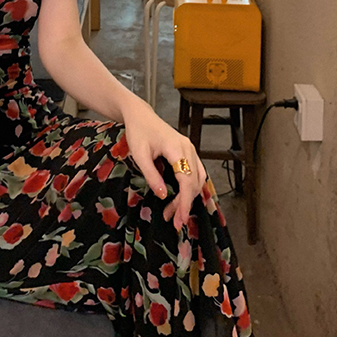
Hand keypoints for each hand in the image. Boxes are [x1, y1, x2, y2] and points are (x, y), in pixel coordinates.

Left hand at [120, 96, 206, 230]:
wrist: (140, 115)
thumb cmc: (138, 132)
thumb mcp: (140, 155)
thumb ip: (152, 176)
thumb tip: (164, 195)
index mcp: (177, 149)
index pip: (187, 180)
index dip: (185, 201)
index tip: (180, 218)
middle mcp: (188, 149)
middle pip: (194, 182)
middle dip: (185, 204)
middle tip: (174, 221)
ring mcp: (190, 149)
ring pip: (198, 179)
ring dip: (188, 197)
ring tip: (174, 212)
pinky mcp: (187, 151)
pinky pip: (195, 172)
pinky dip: (191, 187)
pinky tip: (181, 198)